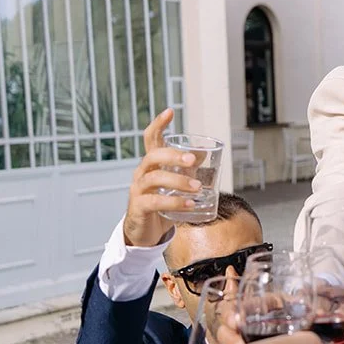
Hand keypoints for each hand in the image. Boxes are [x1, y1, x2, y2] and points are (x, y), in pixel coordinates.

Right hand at [122, 108, 204, 246]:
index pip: (150, 138)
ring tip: (197, 188)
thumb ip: (186, 170)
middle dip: (173, 155)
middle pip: (153, 156)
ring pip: (155, 178)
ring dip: (178, 181)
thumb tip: (204, 154)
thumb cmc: (160, 204)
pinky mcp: (139, 207)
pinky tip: (190, 204)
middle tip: (193, 160)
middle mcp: (142, 173)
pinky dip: (175, 202)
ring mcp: (138, 190)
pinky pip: (155, 202)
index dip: (158, 124)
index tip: (169, 112)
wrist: (144, 232)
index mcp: (151, 164)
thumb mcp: (174, 185)